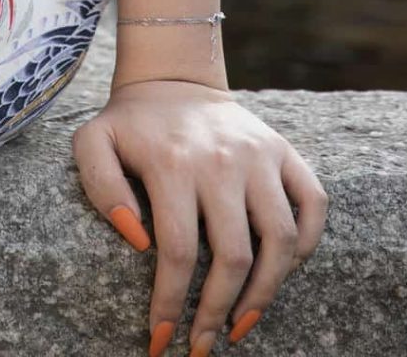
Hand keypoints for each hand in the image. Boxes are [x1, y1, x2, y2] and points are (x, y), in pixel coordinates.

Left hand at [72, 78, 328, 351]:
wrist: (173, 77)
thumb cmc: (131, 124)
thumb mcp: (93, 142)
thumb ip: (100, 187)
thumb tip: (138, 242)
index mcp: (172, 161)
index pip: (176, 252)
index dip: (169, 304)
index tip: (160, 340)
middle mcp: (221, 159)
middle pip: (233, 256)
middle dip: (217, 312)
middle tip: (202, 345)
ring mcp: (259, 155)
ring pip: (280, 240)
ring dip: (265, 294)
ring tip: (241, 325)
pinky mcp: (285, 151)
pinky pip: (313, 205)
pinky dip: (307, 244)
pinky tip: (283, 273)